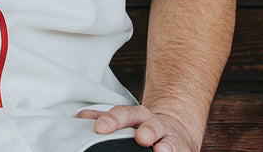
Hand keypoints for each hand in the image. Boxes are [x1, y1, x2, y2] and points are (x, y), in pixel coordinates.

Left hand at [77, 104, 200, 151]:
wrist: (174, 129)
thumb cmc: (141, 126)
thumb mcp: (123, 120)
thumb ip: (102, 118)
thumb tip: (80, 118)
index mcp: (135, 116)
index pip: (122, 114)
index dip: (111, 120)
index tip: (99, 128)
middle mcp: (153, 124)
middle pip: (149, 124)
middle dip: (146, 130)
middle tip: (140, 137)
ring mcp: (169, 138)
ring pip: (168, 141)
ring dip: (165, 145)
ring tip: (160, 150)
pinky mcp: (182, 150)